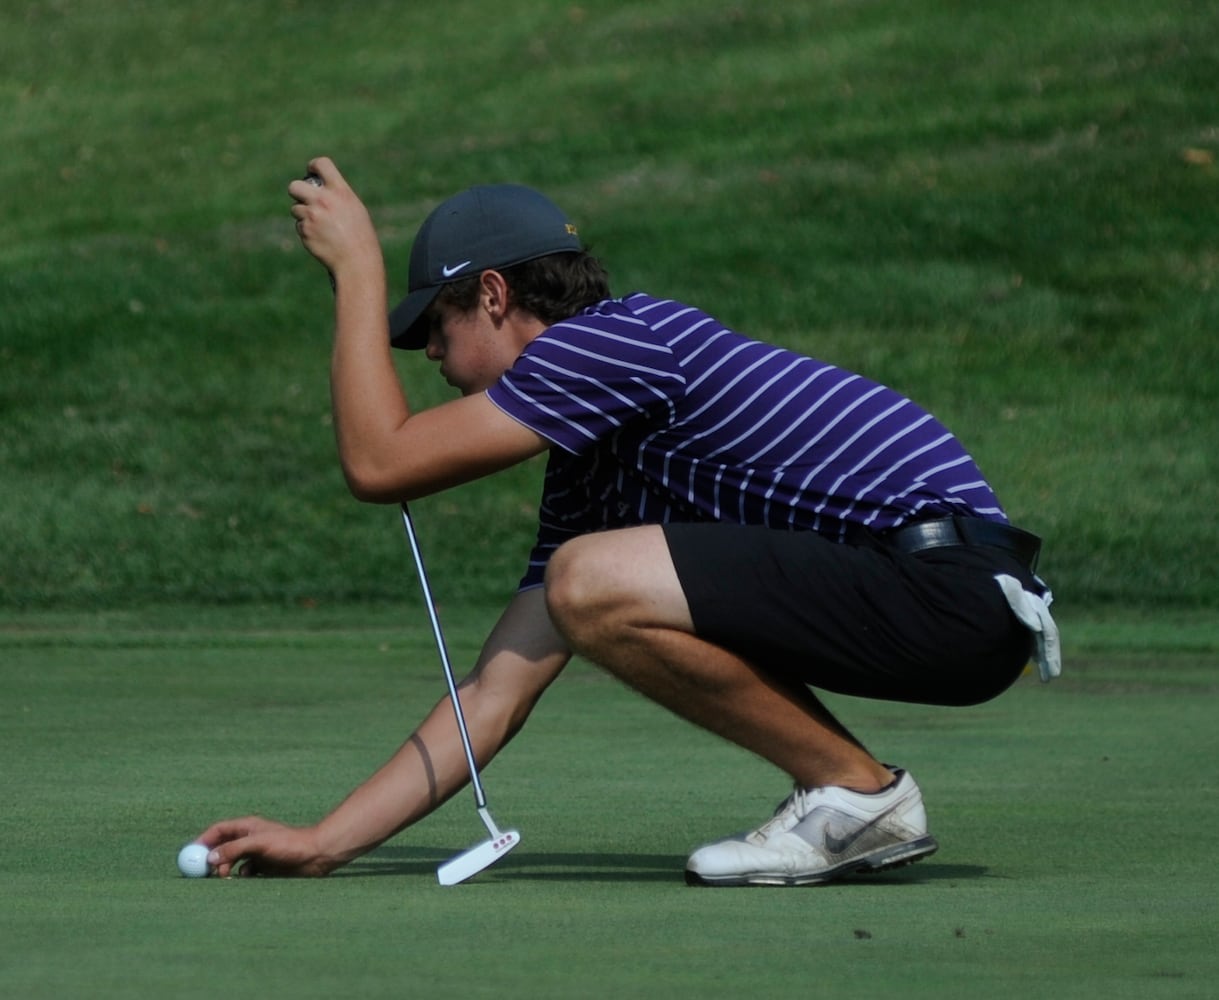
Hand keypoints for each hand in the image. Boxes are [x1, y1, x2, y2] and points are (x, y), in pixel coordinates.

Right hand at [196, 815, 337, 877]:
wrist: (315, 855)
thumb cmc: (289, 844)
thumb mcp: (258, 844)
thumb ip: (233, 849)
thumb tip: (209, 859)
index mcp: (248, 827)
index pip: (219, 830)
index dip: (203, 841)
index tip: (191, 855)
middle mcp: (250, 838)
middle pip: (222, 848)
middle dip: (213, 860)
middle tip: (206, 873)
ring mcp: (256, 853)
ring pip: (232, 862)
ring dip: (227, 870)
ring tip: (229, 877)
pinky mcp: (263, 867)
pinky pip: (244, 873)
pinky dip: (241, 877)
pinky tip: (249, 878)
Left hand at [288, 156, 381, 282]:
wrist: (356, 260)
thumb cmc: (360, 236)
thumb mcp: (355, 209)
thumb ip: (337, 196)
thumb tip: (317, 189)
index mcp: (340, 191)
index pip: (322, 164)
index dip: (313, 166)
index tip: (311, 172)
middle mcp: (323, 200)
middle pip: (294, 186)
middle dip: (297, 192)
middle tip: (305, 200)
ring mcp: (312, 215)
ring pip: (295, 209)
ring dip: (304, 215)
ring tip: (321, 227)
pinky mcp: (305, 230)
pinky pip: (299, 226)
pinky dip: (307, 231)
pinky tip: (321, 238)